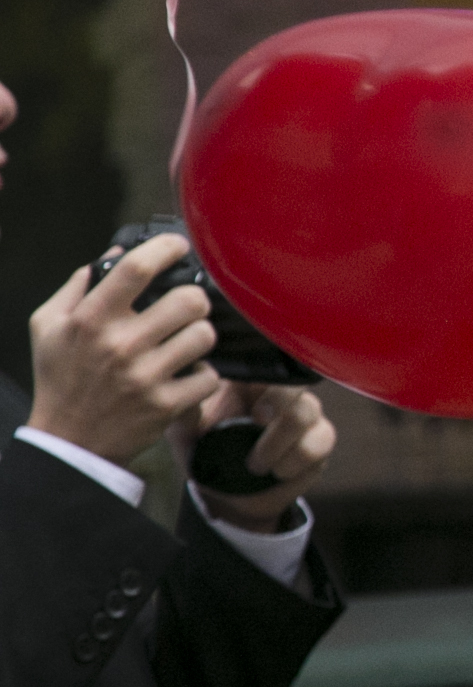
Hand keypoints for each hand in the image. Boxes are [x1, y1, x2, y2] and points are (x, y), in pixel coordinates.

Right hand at [27, 235, 219, 464]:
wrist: (68, 440)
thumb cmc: (60, 378)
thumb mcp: (49, 326)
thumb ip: (78, 286)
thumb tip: (115, 252)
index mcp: (90, 320)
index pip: (135, 269)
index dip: (166, 248)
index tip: (179, 246)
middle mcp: (120, 345)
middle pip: (188, 301)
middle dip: (194, 299)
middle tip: (187, 307)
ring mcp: (145, 376)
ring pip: (205, 336)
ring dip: (200, 336)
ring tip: (185, 341)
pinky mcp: (166, 404)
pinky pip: (210, 376)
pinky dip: (203, 375)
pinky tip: (185, 374)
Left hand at [170, 380, 334, 533]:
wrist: (223, 492)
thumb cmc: (205, 451)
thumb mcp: (185, 429)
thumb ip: (187, 409)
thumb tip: (192, 392)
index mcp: (252, 382)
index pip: (270, 366)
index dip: (266, 385)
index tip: (253, 412)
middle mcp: (284, 395)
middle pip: (297, 387)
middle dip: (278, 408)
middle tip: (256, 427)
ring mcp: (307, 418)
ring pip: (309, 414)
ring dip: (279, 444)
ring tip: (255, 465)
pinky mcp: (319, 443)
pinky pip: (318, 445)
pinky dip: (294, 462)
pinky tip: (276, 472)